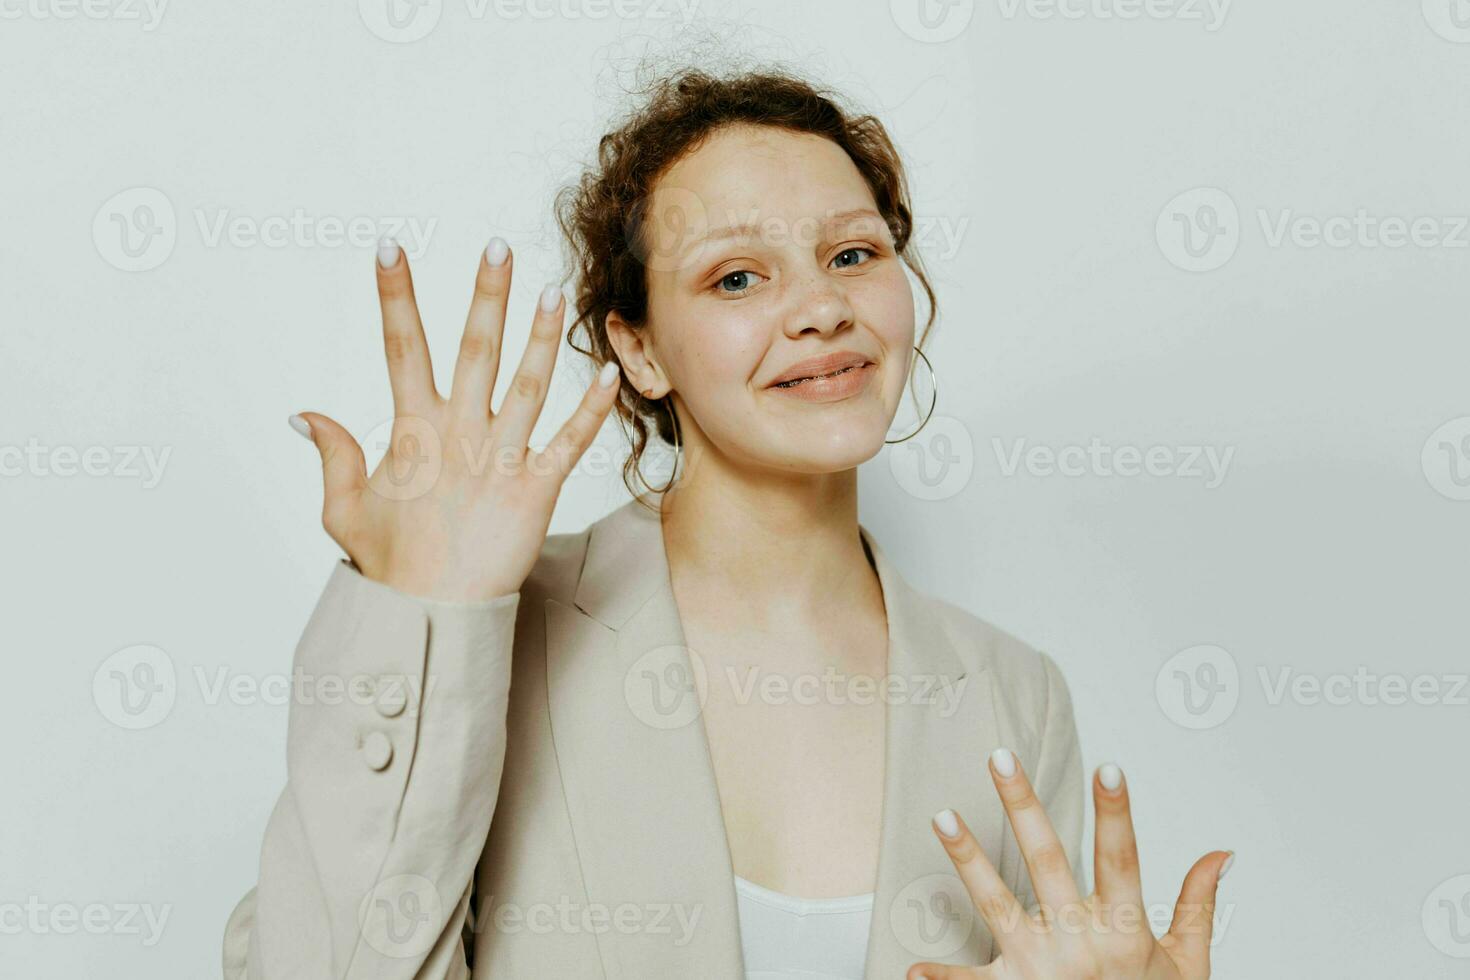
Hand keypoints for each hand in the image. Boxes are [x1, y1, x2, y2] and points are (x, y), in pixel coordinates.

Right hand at [291, 238, 622, 601]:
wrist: (431, 617)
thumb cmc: (390, 564)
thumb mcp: (344, 509)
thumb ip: (331, 455)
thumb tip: (303, 413)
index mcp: (411, 432)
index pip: (399, 348)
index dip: (394, 297)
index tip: (389, 248)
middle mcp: (457, 436)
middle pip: (473, 351)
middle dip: (485, 296)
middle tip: (498, 247)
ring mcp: (498, 461)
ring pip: (526, 385)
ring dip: (541, 337)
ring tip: (554, 291)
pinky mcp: (535, 491)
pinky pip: (569, 443)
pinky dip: (592, 410)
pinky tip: (611, 373)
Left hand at [909, 750, 1231, 979]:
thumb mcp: (1187, 965)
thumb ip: (1198, 906)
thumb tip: (1220, 853)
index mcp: (1126, 933)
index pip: (1122, 861)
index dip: (1117, 815)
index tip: (1110, 769)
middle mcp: (1081, 946)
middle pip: (1048, 862)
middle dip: (1023, 807)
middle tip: (1000, 758)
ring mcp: (1041, 969)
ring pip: (998, 903)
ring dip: (968, 859)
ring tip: (942, 816)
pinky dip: (944, 978)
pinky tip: (913, 967)